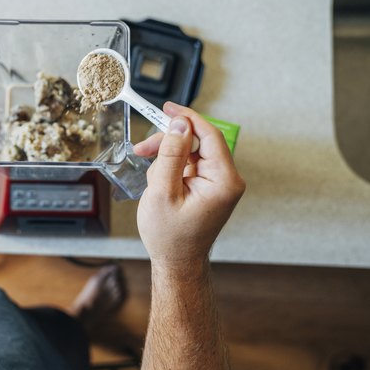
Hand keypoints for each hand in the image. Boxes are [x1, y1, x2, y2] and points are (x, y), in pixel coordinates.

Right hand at [134, 102, 244, 273]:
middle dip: (168, 143)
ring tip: (152, 182)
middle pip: (197, 142)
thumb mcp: (163, 192)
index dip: (187, 118)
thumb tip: (180, 124)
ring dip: (166, 159)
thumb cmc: (170, 236)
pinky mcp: (208, 186)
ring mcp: (218, 183)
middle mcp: (226, 179)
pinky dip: (171, 169)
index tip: (167, 108)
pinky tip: (160, 185)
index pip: (209, 135)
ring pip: (190, 152)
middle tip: (142, 149)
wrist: (176, 262)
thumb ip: (171, 155)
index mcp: (223, 181)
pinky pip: (189, 165)